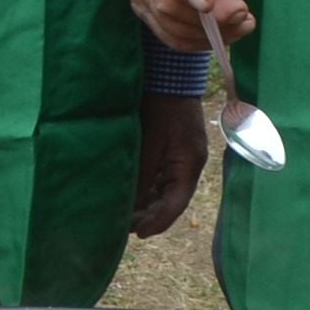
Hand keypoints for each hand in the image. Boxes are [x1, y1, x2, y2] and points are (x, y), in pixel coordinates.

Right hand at [129, 0, 253, 52]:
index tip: (209, 3)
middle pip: (164, 0)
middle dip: (205, 16)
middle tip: (242, 13)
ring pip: (168, 24)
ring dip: (208, 33)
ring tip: (243, 24)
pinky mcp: (148, 10)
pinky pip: (171, 36)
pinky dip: (200, 41)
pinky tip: (226, 33)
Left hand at [133, 93, 209, 235]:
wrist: (169, 76)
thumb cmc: (161, 105)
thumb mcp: (149, 142)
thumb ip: (141, 173)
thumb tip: (131, 204)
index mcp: (189, 164)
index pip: (176, 204)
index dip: (157, 222)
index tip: (138, 234)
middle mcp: (188, 165)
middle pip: (170, 201)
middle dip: (148, 216)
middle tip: (122, 227)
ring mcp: (181, 158)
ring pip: (163, 191)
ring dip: (145, 203)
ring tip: (121, 214)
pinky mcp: (172, 151)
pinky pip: (159, 177)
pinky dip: (145, 188)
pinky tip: (127, 194)